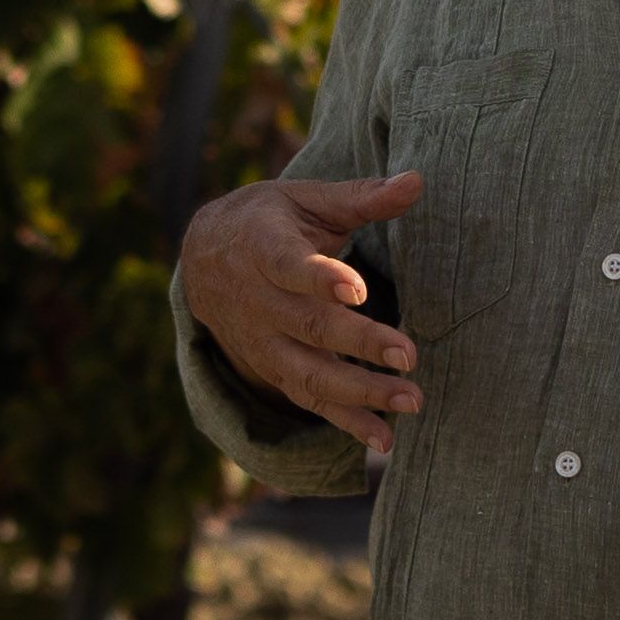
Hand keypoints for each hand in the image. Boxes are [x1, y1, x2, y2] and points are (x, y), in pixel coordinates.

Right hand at [180, 172, 424, 456]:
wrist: (203, 259)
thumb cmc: (268, 222)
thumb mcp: (304, 199)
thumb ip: (361, 196)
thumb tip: (417, 181)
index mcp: (264, 248)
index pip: (290, 265)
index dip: (320, 277)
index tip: (356, 288)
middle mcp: (260, 302)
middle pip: (309, 327)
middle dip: (360, 343)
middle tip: (409, 355)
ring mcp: (264, 343)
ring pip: (310, 373)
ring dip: (361, 392)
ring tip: (411, 400)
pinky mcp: (272, 371)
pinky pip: (310, 400)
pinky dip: (347, 422)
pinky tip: (385, 438)